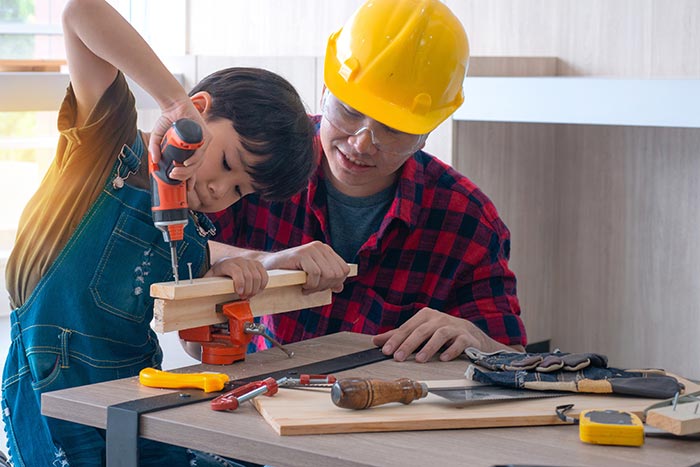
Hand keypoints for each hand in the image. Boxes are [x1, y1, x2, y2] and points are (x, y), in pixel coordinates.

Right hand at [149, 99, 210, 184]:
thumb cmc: (168, 120)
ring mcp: (203, 142)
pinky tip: (186, 163)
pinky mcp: (206, 135)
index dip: (190, 180)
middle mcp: (198, 148)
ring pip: (199, 161)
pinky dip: (195, 158)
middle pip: (195, 168)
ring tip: (176, 172)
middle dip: (185, 176)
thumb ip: (155, 149)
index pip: (193, 169)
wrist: (173, 104)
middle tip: (172, 177)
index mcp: (190, 151)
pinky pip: (202, 150)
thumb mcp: (158, 137)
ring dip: (188, 169)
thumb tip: (155, 163)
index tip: (186, 190)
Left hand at [205, 257, 267, 298]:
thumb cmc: (216, 275)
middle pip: (249, 276)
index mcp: (226, 264)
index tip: (240, 294)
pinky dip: (263, 284)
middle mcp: (239, 260)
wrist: (224, 264)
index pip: (236, 271)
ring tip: (250, 295)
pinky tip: (257, 290)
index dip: (240, 283)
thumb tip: (197, 293)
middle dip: (248, 290)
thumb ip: (204, 285)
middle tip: (244, 298)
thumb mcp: (208, 279)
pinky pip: (264, 274)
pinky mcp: (257, 264)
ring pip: (258, 276)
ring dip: (255, 289)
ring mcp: (249, 261)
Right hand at [260, 241, 349, 293]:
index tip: (321, 287)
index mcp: (326, 250)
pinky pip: (315, 274)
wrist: (268, 267)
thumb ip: (327, 280)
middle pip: (337, 274)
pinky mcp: (301, 254)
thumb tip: (340, 287)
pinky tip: (302, 285)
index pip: (344, 270)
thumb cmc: (290, 273)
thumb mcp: (313, 276)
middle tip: (311, 288)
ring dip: (316, 287)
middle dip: (325, 286)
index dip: (335, 283)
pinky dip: (309, 284)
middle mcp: (320, 247)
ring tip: (305, 287)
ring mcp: (311, 249)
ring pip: (327, 274)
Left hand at [372, 307, 517, 362]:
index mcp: (425, 316)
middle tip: (398, 357)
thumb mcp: (419, 331)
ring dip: (429, 347)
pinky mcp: (466, 337)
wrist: (470, 334)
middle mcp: (438, 319)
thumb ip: (399, 336)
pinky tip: (443, 358)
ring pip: (440, 335)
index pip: (407, 327)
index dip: (396, 339)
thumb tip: (376, 341)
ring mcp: (453, 327)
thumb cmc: (440, 332)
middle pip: (421, 331)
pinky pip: (458, 342)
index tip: (385, 351)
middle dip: (408, 344)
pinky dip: (451, 350)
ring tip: (419, 359)